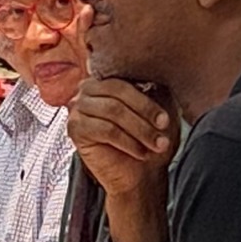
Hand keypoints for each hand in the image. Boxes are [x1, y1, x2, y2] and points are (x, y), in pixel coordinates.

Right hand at [67, 78, 179, 196]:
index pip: (126, 79)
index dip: (147, 100)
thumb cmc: (149, 138)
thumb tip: (160, 67)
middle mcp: (88, 88)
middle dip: (144, 113)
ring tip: (157, 145)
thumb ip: (155, 84)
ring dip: (140, 130)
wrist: (140, 174)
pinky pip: (105, 129)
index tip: (165, 120)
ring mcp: (78, 108)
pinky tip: (140, 152)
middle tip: (163, 130)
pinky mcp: (75, 129)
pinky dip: (127, 142)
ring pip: (113, 111)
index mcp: (108, 77)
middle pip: (118, 93)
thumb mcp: (159, 105)